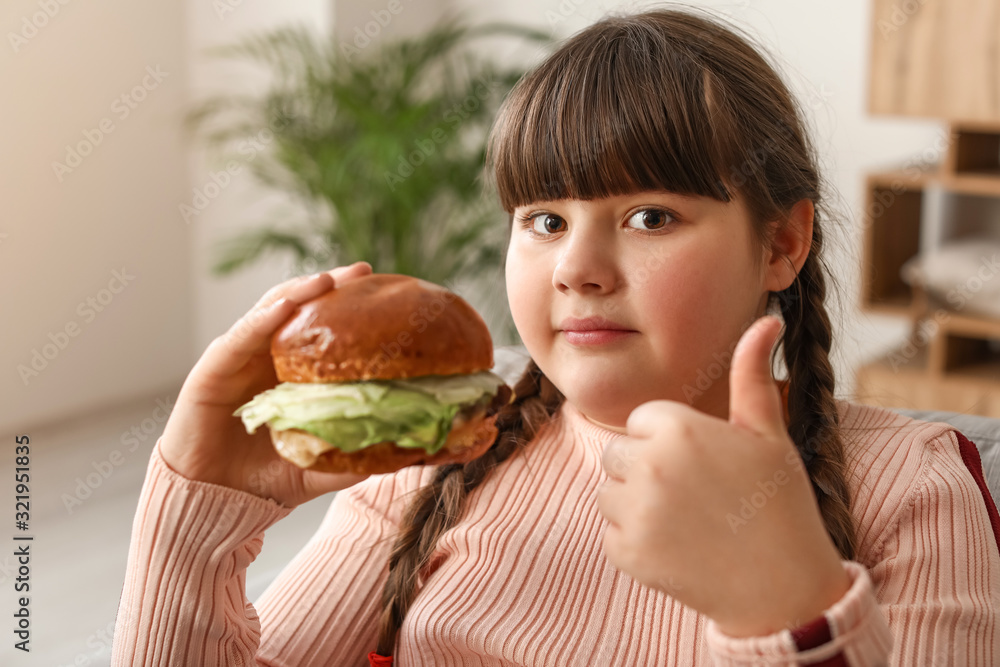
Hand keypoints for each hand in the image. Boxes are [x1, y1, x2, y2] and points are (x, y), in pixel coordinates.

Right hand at [158, 261, 374, 507]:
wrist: (213, 503)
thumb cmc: (264, 481)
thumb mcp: (320, 467)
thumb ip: (354, 457)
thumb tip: (405, 453)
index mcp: (290, 371)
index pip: (320, 326)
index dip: (347, 305)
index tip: (381, 290)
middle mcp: (263, 356)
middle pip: (298, 307)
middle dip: (330, 284)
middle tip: (363, 271)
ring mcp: (236, 359)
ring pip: (268, 312)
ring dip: (298, 291)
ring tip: (327, 279)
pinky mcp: (211, 371)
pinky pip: (239, 338)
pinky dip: (261, 320)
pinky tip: (285, 307)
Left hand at [595, 315, 849, 636]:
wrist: (783, 589)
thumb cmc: (779, 503)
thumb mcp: (768, 433)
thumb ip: (752, 373)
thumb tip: (767, 318)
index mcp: (677, 428)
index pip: (643, 421)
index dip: (672, 442)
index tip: (705, 464)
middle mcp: (647, 466)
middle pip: (619, 454)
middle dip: (648, 470)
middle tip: (696, 495)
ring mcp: (633, 512)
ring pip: (609, 493)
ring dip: (637, 505)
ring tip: (688, 521)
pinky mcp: (625, 553)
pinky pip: (611, 533)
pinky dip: (636, 543)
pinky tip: (678, 549)